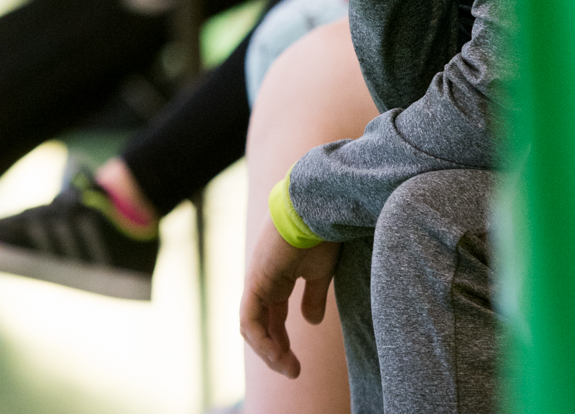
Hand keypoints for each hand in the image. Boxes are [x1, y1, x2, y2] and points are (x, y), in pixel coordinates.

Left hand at [240, 215, 340, 377]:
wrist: (316, 206)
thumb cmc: (320, 233)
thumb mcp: (321, 272)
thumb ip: (314, 297)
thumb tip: (310, 323)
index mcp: (277, 277)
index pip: (273, 316)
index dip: (282, 341)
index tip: (296, 362)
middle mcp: (262, 280)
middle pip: (261, 324)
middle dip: (276, 351)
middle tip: (293, 371)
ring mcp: (256, 280)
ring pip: (252, 326)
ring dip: (269, 351)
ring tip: (289, 368)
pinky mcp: (255, 281)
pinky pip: (250, 320)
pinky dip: (261, 340)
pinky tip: (277, 354)